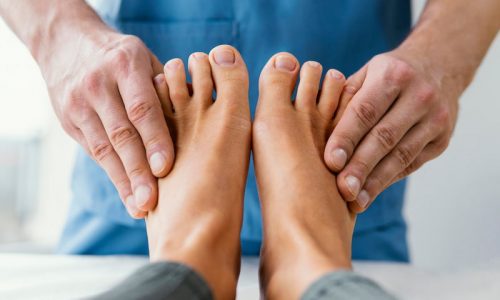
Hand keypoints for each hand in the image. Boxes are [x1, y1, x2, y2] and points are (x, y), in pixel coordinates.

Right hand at [43, 29, 173, 217]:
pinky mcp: (69, 120)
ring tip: (141, 208)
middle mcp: (98, 84)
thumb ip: (167, 87)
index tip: (165, 167)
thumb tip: (202, 115)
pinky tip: (127, 195)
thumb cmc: (120, 56)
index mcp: (125, 65)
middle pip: (121, 134)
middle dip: (137, 171)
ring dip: (124, 182)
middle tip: (152, 201)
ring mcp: (79, 104)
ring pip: (104, 149)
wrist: (65, 42)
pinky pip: (94, 152)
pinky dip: (113, 175)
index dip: (154, 139)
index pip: (142, 107)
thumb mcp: (145, 58)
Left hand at [324, 50, 458, 212]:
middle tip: (342, 189)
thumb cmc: (389, 74)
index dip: (346, 138)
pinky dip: (389, 179)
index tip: (331, 162)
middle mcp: (419, 95)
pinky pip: (412, 163)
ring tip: (354, 200)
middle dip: (361, 166)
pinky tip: (370, 193)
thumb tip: (314, 126)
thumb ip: (343, 97)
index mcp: (393, 75)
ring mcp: (435, 118)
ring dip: (376, 181)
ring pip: (401, 156)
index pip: (365, 111)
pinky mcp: (443, 139)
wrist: (441, 66)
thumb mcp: (367, 73)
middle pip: (385, 137)